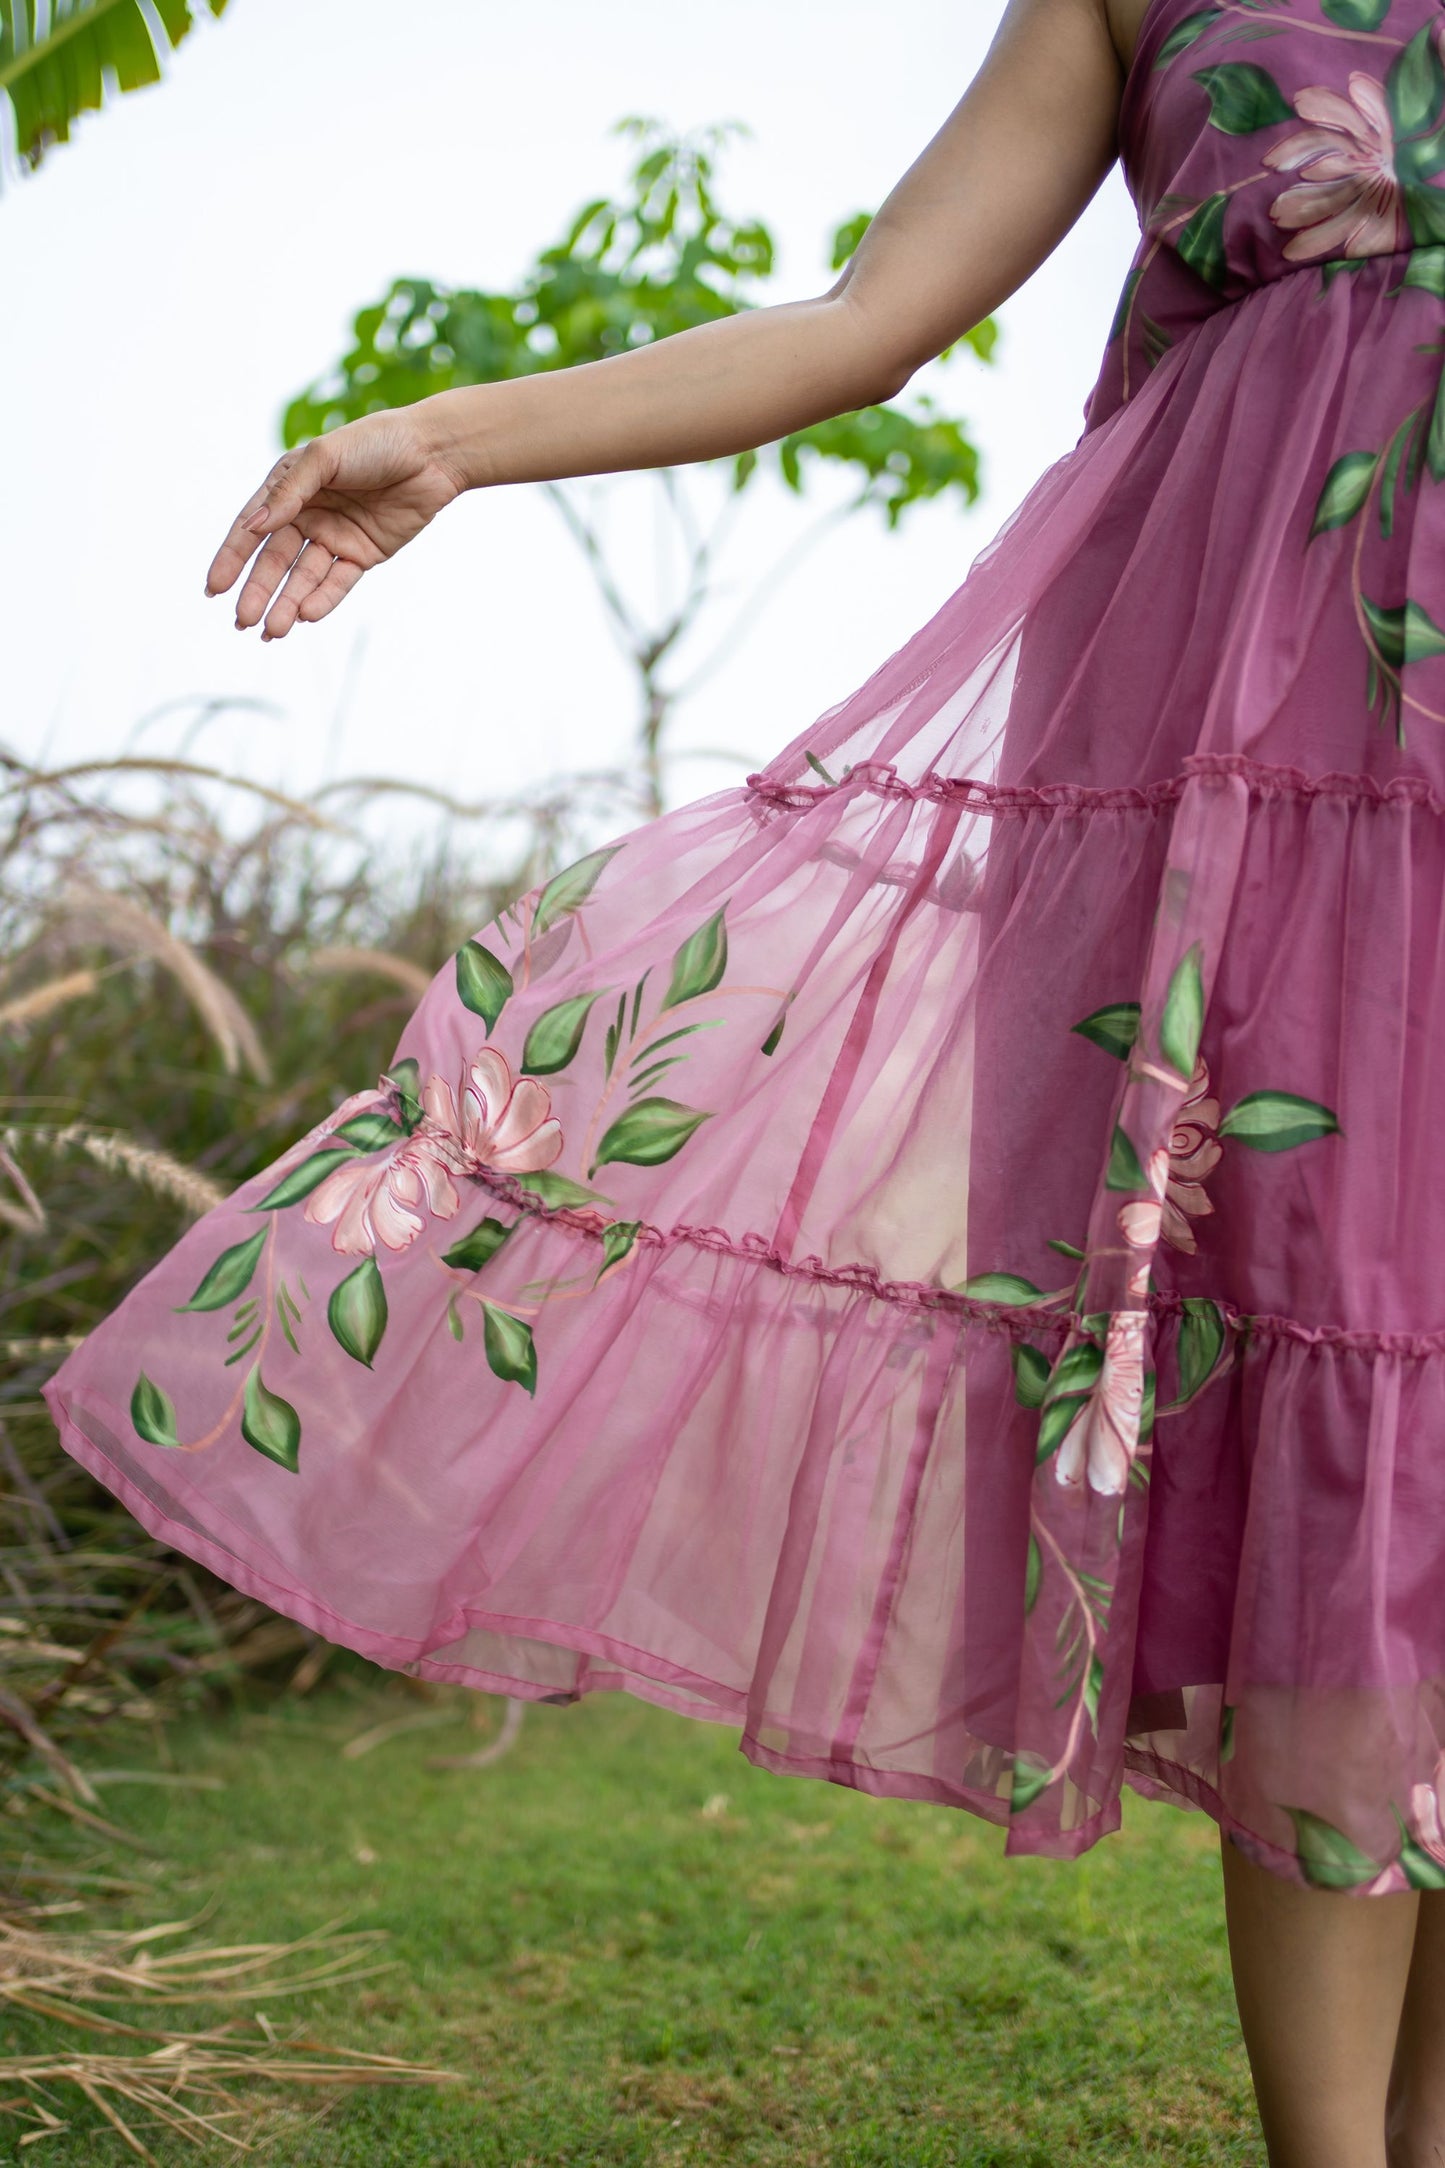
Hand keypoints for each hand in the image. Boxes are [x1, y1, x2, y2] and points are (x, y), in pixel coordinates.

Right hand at [206, 408, 464, 638]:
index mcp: (289, 487)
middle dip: (258, 592)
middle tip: (241, 622)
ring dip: (287, 604)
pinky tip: (306, 615)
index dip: (231, 558)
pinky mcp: (362, 555)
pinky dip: (322, 599)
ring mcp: (334, 536)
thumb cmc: (376, 442)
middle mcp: (307, 514)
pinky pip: (337, 582)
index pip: (252, 528)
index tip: (213, 588)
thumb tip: (252, 526)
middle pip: (275, 561)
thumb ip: (289, 492)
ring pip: (303, 578)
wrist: (433, 454)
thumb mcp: (324, 457)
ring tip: (272, 631)